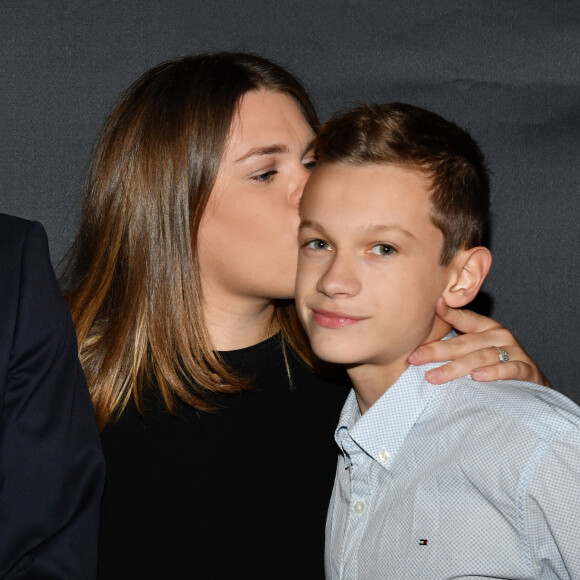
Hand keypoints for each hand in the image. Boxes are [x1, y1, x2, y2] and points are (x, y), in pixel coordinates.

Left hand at [408, 298, 550, 386]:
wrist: (532, 383)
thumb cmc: (496, 364)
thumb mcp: (477, 349)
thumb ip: (455, 342)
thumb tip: (420, 341)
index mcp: (485, 327)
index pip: (464, 318)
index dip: (450, 313)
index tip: (434, 306)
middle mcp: (499, 336)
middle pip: (464, 343)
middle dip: (436, 351)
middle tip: (414, 358)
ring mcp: (514, 352)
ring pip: (480, 357)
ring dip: (455, 368)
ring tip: (434, 376)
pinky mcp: (526, 369)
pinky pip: (508, 370)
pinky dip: (493, 373)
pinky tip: (477, 377)